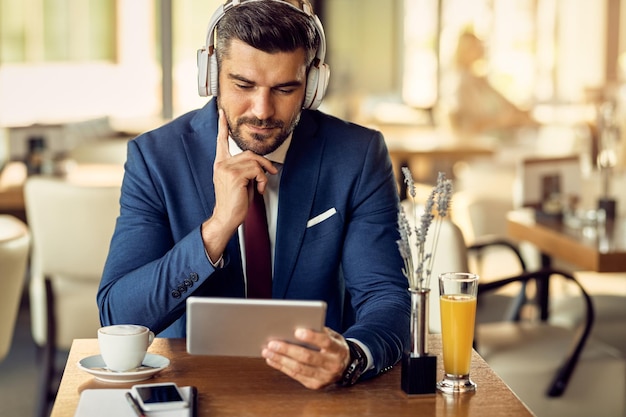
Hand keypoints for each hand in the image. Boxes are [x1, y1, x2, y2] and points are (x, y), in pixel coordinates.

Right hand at [212, 109, 276, 229]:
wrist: (226, 217)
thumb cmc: (234, 202)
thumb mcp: (241, 181)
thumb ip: (246, 168)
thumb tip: (260, 163)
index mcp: (221, 163)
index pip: (221, 141)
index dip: (222, 126)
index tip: (221, 112)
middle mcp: (221, 163)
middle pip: (249, 152)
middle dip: (264, 163)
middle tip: (271, 173)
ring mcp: (226, 168)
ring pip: (254, 161)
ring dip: (263, 174)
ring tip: (261, 186)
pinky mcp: (234, 175)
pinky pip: (256, 170)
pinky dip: (262, 180)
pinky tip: (258, 189)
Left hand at [262, 327, 350, 389]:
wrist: (345, 366)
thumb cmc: (334, 346)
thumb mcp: (332, 336)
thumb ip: (319, 331)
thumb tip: (295, 325)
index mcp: (338, 349)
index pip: (325, 342)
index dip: (311, 337)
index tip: (296, 331)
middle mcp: (332, 365)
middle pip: (308, 357)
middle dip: (288, 349)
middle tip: (272, 343)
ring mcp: (324, 377)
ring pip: (299, 368)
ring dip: (280, 359)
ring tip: (267, 351)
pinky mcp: (315, 385)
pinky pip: (296, 376)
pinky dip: (282, 367)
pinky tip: (272, 360)